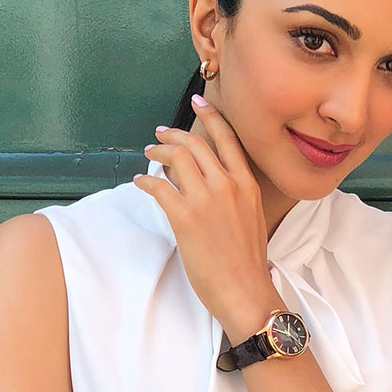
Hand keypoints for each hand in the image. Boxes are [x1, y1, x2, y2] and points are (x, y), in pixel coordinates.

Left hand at [133, 95, 274, 337]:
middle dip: (174, 134)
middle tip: (160, 135)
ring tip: (149, 154)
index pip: (228, 139)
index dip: (210, 116)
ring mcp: (206, 200)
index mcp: (247, 184)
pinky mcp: (185, 217)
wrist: (245, 290)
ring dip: (158, 152)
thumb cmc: (248, 260)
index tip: (198, 101)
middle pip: (196, 143)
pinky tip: (140, 182)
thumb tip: (212, 182)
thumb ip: (235, 195)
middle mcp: (228, 185)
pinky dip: (146, 181)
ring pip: (177, 157)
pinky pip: (159, 187)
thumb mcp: (251, 217)